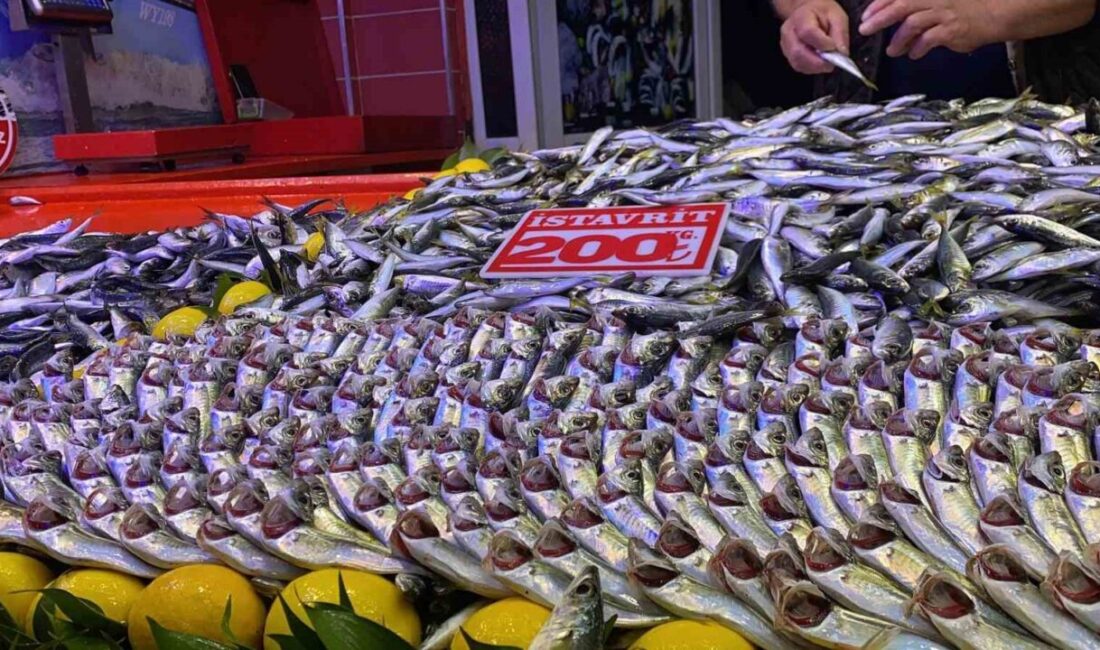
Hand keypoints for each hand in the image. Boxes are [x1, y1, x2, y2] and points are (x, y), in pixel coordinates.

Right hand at [779, 0, 850, 74]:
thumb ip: (840, 34)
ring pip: (797, 62)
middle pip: (798, 52)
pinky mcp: (788, 55)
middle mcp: (789, 32)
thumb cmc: (823, 14)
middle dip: (818, 62)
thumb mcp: (837, 17)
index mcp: (801, 17)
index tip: (834, 48)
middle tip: (832, 63)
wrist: (810, 15)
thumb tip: (841, 53)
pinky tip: (819, 62)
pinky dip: (811, 68)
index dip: (822, 43)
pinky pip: (798, 66)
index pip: (807, 32)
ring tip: (827, 62)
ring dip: (815, 67)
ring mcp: (786, 45)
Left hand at [859, 0, 993, 59]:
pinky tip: (913, 54)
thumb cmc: (964, 8)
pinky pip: (929, 39)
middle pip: (901, 6)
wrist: (994, 14)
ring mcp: (944, 13)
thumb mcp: (939, 3)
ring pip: (913, 23)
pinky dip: (917, 48)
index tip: (866, 15)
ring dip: (898, 39)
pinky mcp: (951, 29)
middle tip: (865, 29)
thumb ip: (917, 9)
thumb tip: (892, 20)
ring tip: (892, 50)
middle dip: (880, 18)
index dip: (880, 4)